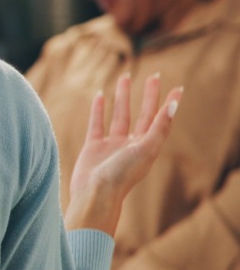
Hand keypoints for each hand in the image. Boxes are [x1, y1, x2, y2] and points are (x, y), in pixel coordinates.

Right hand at [65, 72, 181, 234]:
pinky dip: (98, 109)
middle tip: (152, 75)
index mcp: (147, 146)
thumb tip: (174, 104)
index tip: (177, 87)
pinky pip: (97, 123)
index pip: (160, 119)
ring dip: (122, 97)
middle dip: (147, 95)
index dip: (169, 104)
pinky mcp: (93, 147)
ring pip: (120, 115)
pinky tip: (100, 96)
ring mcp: (112, 145)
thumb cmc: (122, 175)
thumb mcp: (146, 149)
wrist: (95, 194)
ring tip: (124, 77)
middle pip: (142, 114)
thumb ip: (160, 126)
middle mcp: (131, 144)